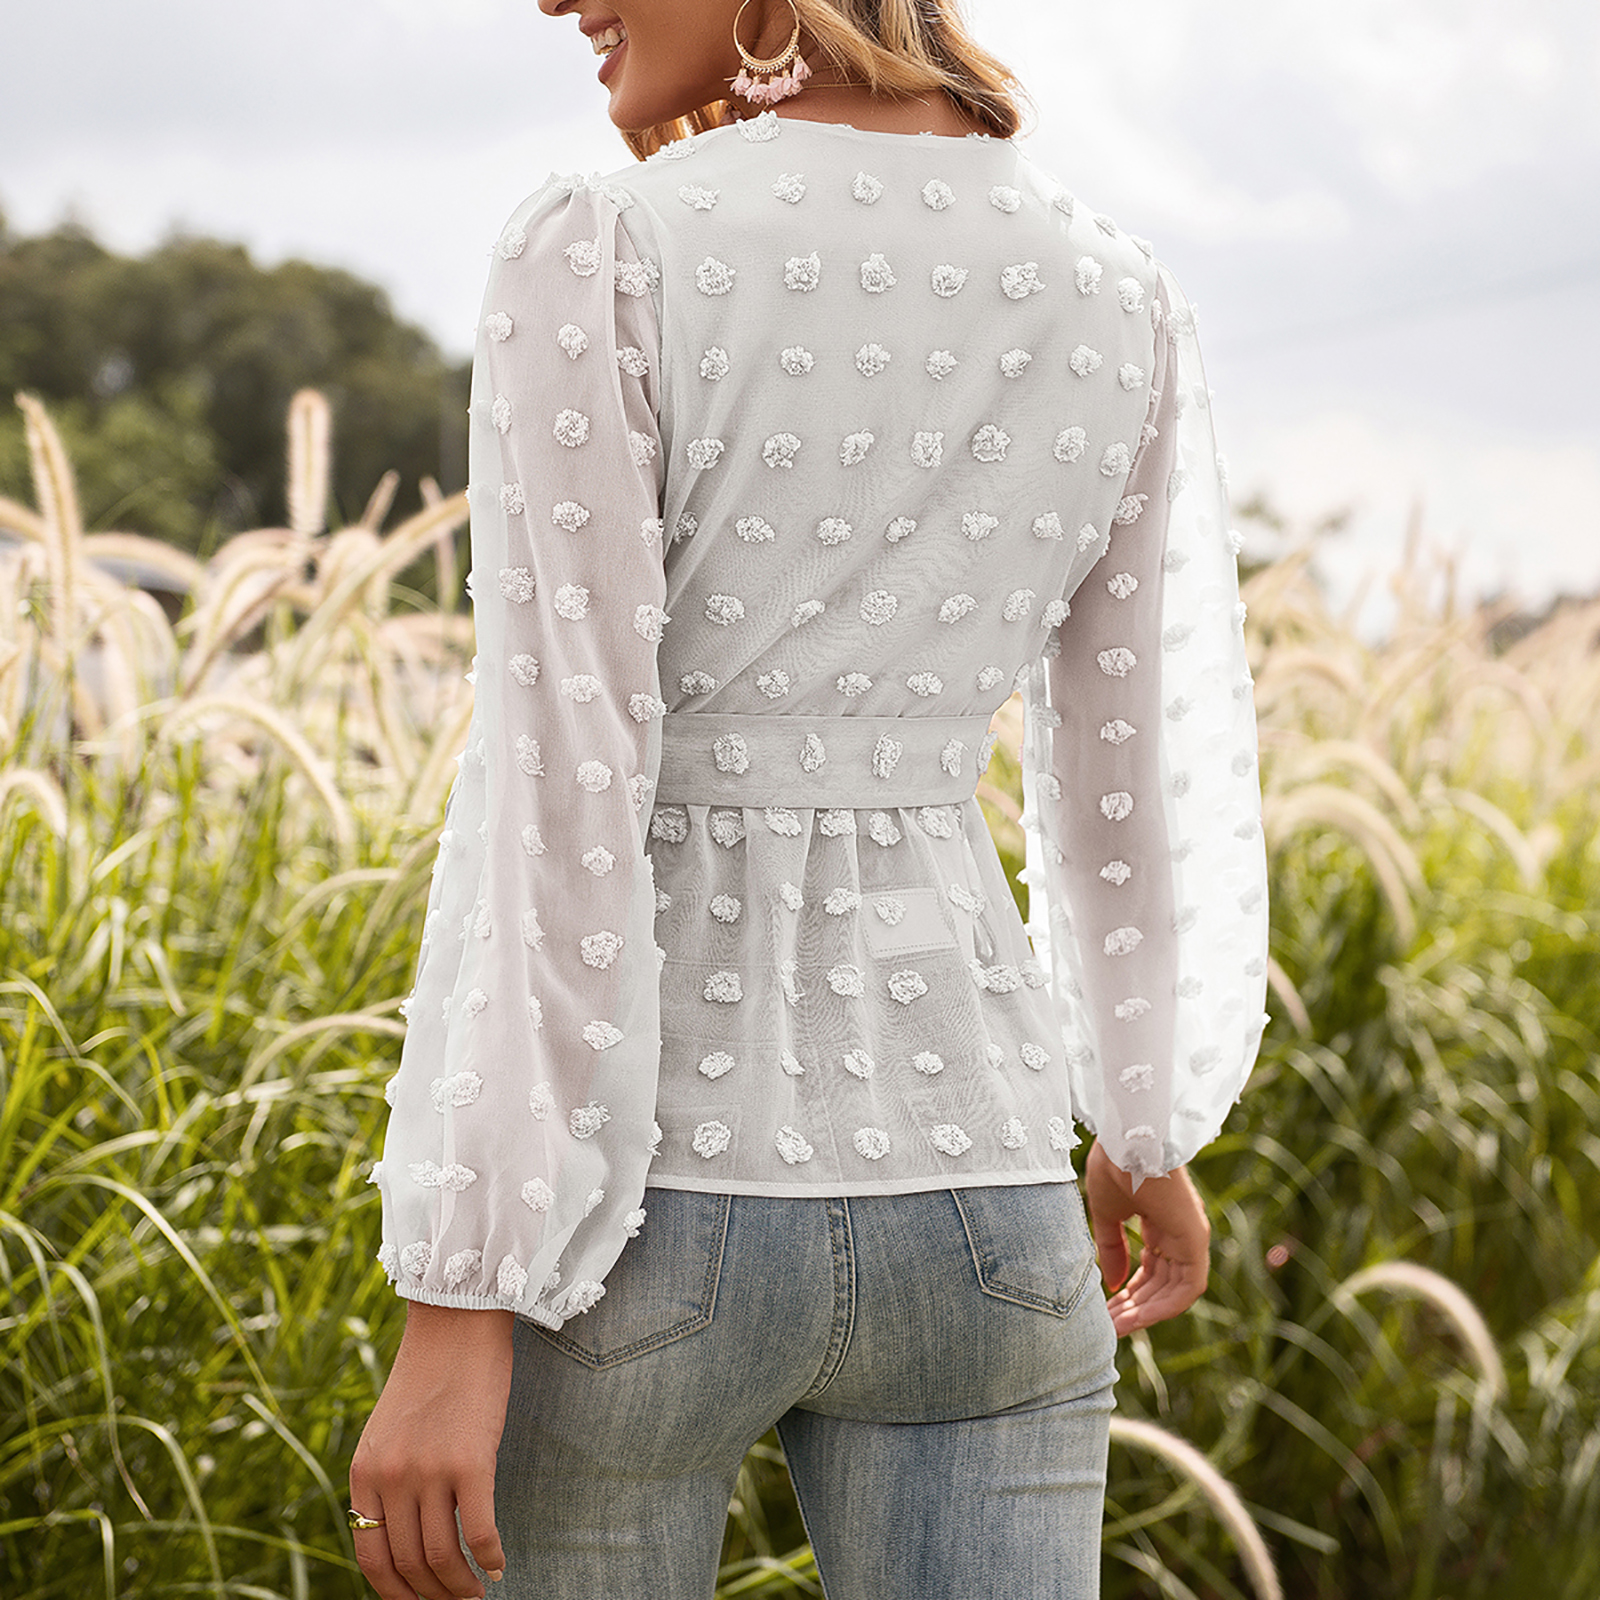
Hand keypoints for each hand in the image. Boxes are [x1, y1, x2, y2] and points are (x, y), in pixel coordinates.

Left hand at [349, 1302, 514, 1598]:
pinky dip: (491, 1557)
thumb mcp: (389, 1430)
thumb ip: (387, 1478)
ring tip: (478, 1591)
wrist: (456, 1322)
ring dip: (461, 1586)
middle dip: (434, 1595)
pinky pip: (479, 1531)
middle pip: (410, 1564)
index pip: (372, 1559)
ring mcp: (430, 1470)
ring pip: (443, 1557)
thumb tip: (403, 1535)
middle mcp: (391, 1477)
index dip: (396, 1593)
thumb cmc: (431, 1373)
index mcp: (364, 1473)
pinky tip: (500, 1564)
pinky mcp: (471, 1461)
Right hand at [1083, 1138, 1209, 1335]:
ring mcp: (1190, 1237)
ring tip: (1116, 1327)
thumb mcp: (1107, 1214)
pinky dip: (1164, 1307)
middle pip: (1160, 1283)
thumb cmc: (1116, 1165)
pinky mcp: (1196, 1241)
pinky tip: (1136, 1318)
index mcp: (1160, 1222)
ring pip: (1174, 1291)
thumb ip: (1111, 1248)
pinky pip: (1187, 1288)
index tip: (1104, 1308)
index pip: (1148, 1268)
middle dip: (1134, 1306)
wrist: (1129, 1138)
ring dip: (1146, 1312)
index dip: (1128, 1291)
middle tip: (1107, 1325)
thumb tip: (1113, 1284)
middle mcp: (1179, 1232)